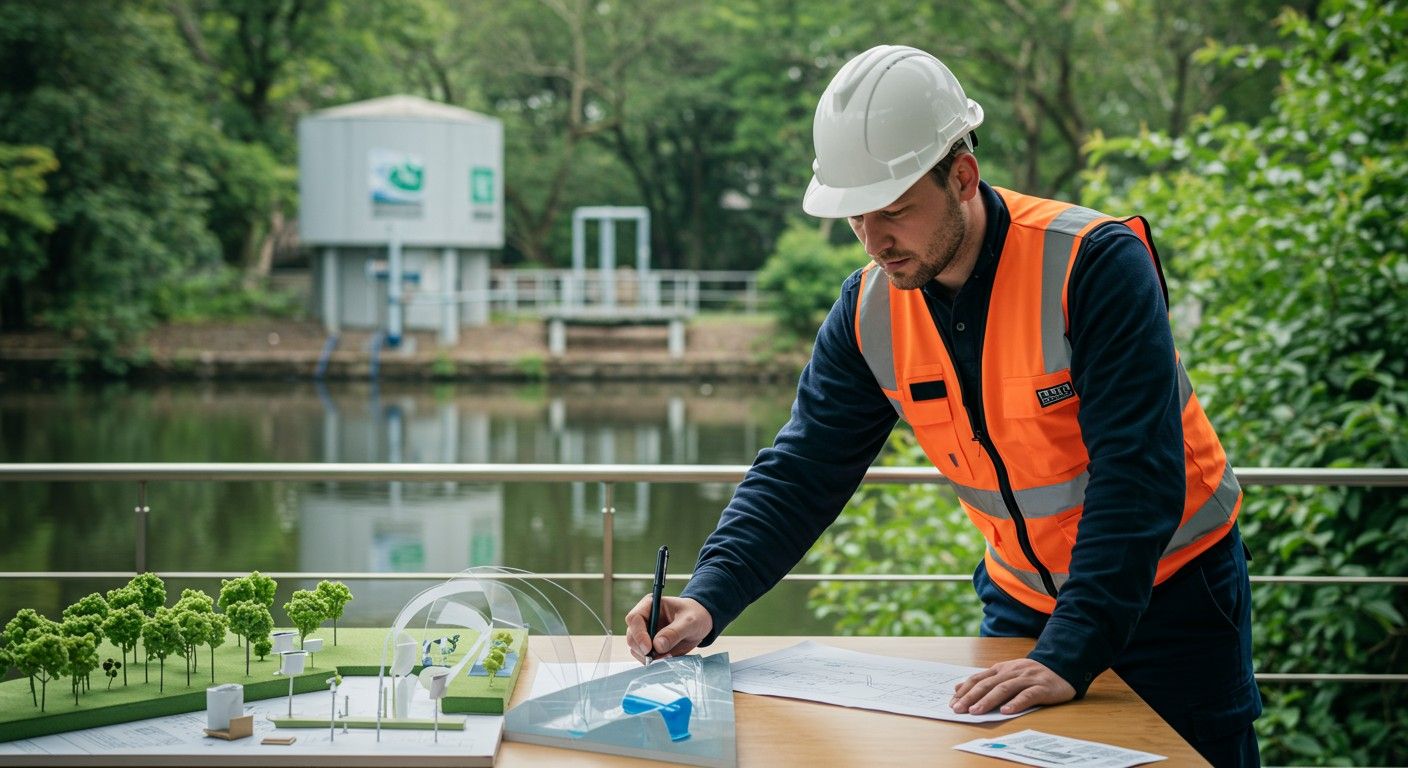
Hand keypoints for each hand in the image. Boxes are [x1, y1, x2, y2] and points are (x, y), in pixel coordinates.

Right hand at [623, 594, 712, 662]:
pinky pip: (645, 657)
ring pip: (636, 649)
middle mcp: (644, 619)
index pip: (634, 618)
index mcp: (650, 605)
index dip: (638, 634)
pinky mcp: (650, 646)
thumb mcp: (690, 621)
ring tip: (667, 656)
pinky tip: (666, 658)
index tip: (648, 648)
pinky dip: (653, 661)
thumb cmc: (695, 615)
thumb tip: (657, 645)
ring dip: (648, 657)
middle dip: (642, 649)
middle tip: (657, 657)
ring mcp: (646, 633)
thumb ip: (674, 632)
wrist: (702, 623)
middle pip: (631, 636)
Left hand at [949, 658, 1075, 714]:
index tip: (952, 702)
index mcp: (1001, 669)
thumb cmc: (1031, 675)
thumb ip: (984, 680)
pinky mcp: (1042, 687)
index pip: (979, 678)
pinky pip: (1028, 695)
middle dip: (971, 696)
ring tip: (976, 711)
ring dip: (989, 700)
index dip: (965, 690)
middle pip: (988, 684)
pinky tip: (1006, 711)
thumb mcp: (1006, 674)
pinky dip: (1016, 703)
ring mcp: (1027, 679)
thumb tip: (958, 687)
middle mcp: (1012, 672)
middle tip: (959, 708)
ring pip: (1005, 688)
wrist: (1062, 667)